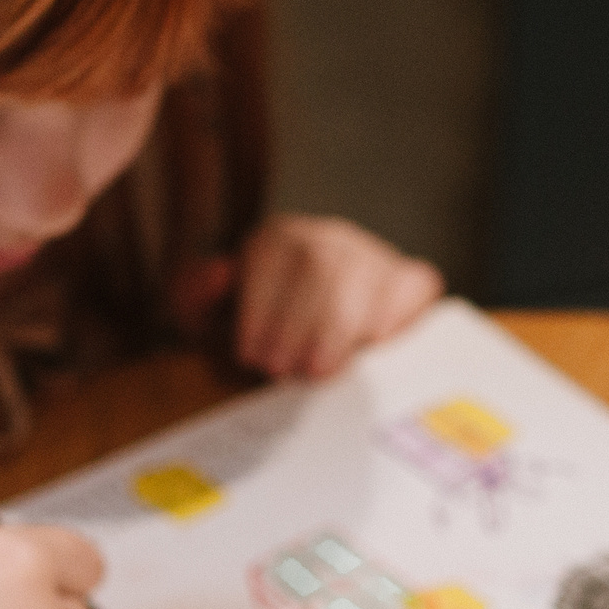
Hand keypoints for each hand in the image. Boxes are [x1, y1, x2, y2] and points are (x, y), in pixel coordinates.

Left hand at [234, 213, 442, 379]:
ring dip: (338, 330)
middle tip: (280, 369)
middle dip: (297, 324)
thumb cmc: (260, 328)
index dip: (259, 307)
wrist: (316, 330)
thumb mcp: (214, 312)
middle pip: (320, 268)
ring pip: (364, 280)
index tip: (251, 353)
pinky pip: (412, 289)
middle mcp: (331, 238)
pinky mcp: (412, 281)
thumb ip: (195, 294)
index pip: (272, 256)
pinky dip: (396, 316)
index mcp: (280, 238)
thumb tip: (215, 274)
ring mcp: (375, 257)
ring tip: (317, 370)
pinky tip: (373, 345)